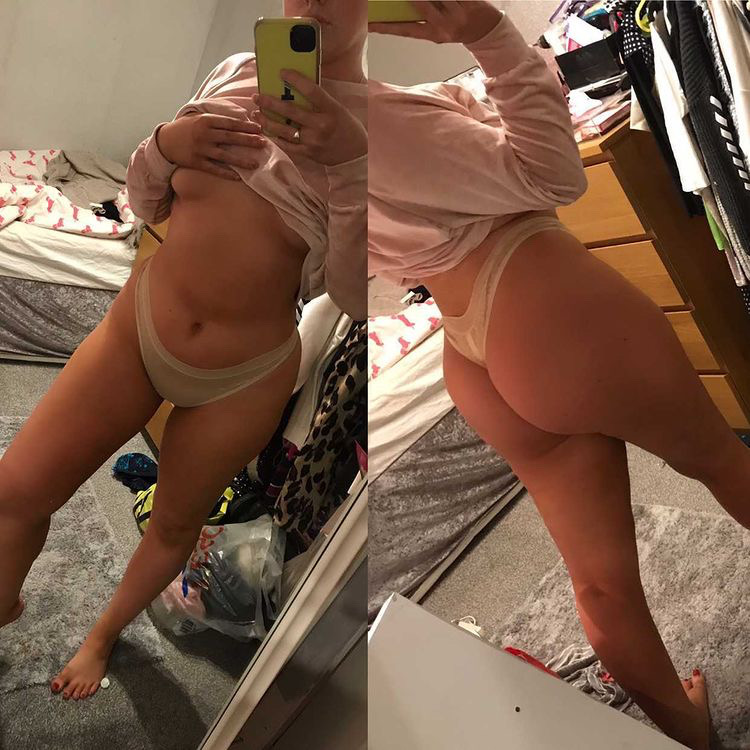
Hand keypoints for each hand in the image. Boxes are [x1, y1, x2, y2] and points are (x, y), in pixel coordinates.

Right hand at [156, 113, 266, 179]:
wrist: (165, 141)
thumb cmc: (186, 128)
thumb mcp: (199, 118)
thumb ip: (216, 119)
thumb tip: (238, 119)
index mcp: (206, 121)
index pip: (230, 123)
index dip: (245, 126)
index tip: (259, 128)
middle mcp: (204, 134)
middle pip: (230, 138)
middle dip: (248, 140)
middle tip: (263, 143)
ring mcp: (200, 149)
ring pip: (225, 156)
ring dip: (241, 160)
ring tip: (255, 164)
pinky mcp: (196, 162)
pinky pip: (214, 169)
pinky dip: (226, 173)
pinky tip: (238, 177)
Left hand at [251, 70, 366, 166]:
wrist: (355, 155)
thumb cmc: (346, 128)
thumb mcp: (337, 109)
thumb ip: (319, 101)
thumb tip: (297, 87)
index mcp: (331, 110)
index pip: (311, 91)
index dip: (295, 80)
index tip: (282, 72)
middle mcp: (321, 125)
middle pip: (291, 111)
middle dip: (270, 103)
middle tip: (257, 96)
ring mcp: (313, 141)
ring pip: (284, 130)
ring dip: (267, 121)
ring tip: (256, 113)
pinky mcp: (308, 153)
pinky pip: (287, 145)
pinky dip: (275, 137)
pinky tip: (266, 130)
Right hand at [368, 1, 501, 44]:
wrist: (484, 29)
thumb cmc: (454, 28)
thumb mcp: (436, 32)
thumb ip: (419, 21)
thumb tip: (404, 8)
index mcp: (432, 35)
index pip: (404, 30)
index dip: (385, 27)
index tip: (369, 24)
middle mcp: (444, 26)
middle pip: (420, 5)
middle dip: (411, 0)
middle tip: (400, 0)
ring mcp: (458, 13)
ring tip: (413, 0)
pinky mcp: (469, 1)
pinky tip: (443, 0)